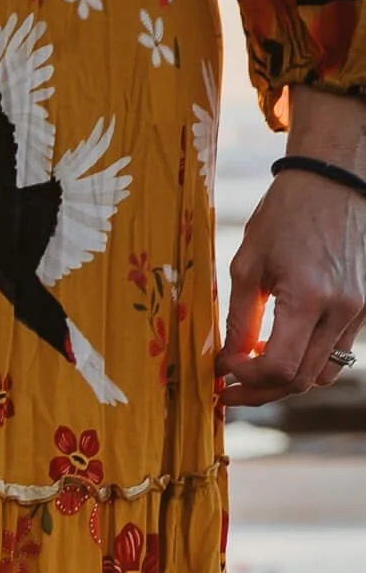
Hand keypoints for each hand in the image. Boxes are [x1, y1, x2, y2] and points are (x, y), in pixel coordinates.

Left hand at [219, 87, 365, 406]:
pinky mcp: (364, 307)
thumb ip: (238, 321)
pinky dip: (306, 362)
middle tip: (227, 389)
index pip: (279, 368)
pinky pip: (337, 353)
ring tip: (252, 372)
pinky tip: (278, 351)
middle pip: (301, 380)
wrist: (334, 181)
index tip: (221, 370)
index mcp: (311, 299)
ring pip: (323, 373)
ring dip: (286, 382)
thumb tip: (226, 362)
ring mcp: (359, 311)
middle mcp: (343, 310)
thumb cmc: (284, 216)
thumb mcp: (247, 267)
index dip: (245, 379)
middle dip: (260, 391)